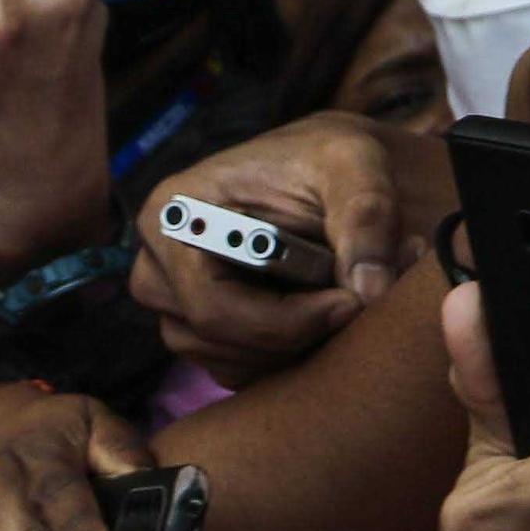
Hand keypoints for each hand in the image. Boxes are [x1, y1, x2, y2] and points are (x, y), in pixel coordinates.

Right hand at [126, 112, 433, 385]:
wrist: (328, 171)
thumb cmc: (330, 159)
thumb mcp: (356, 165)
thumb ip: (368, 216)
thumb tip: (371, 292)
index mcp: (174, 213)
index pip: (211, 303)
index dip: (284, 320)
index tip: (350, 301)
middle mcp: (158, 262)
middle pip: (212, 340)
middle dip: (292, 336)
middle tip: (352, 305)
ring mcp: (172, 303)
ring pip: (226, 362)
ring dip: (291, 349)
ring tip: (339, 302)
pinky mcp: (197, 329)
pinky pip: (235, 371)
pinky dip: (283, 359)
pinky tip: (318, 318)